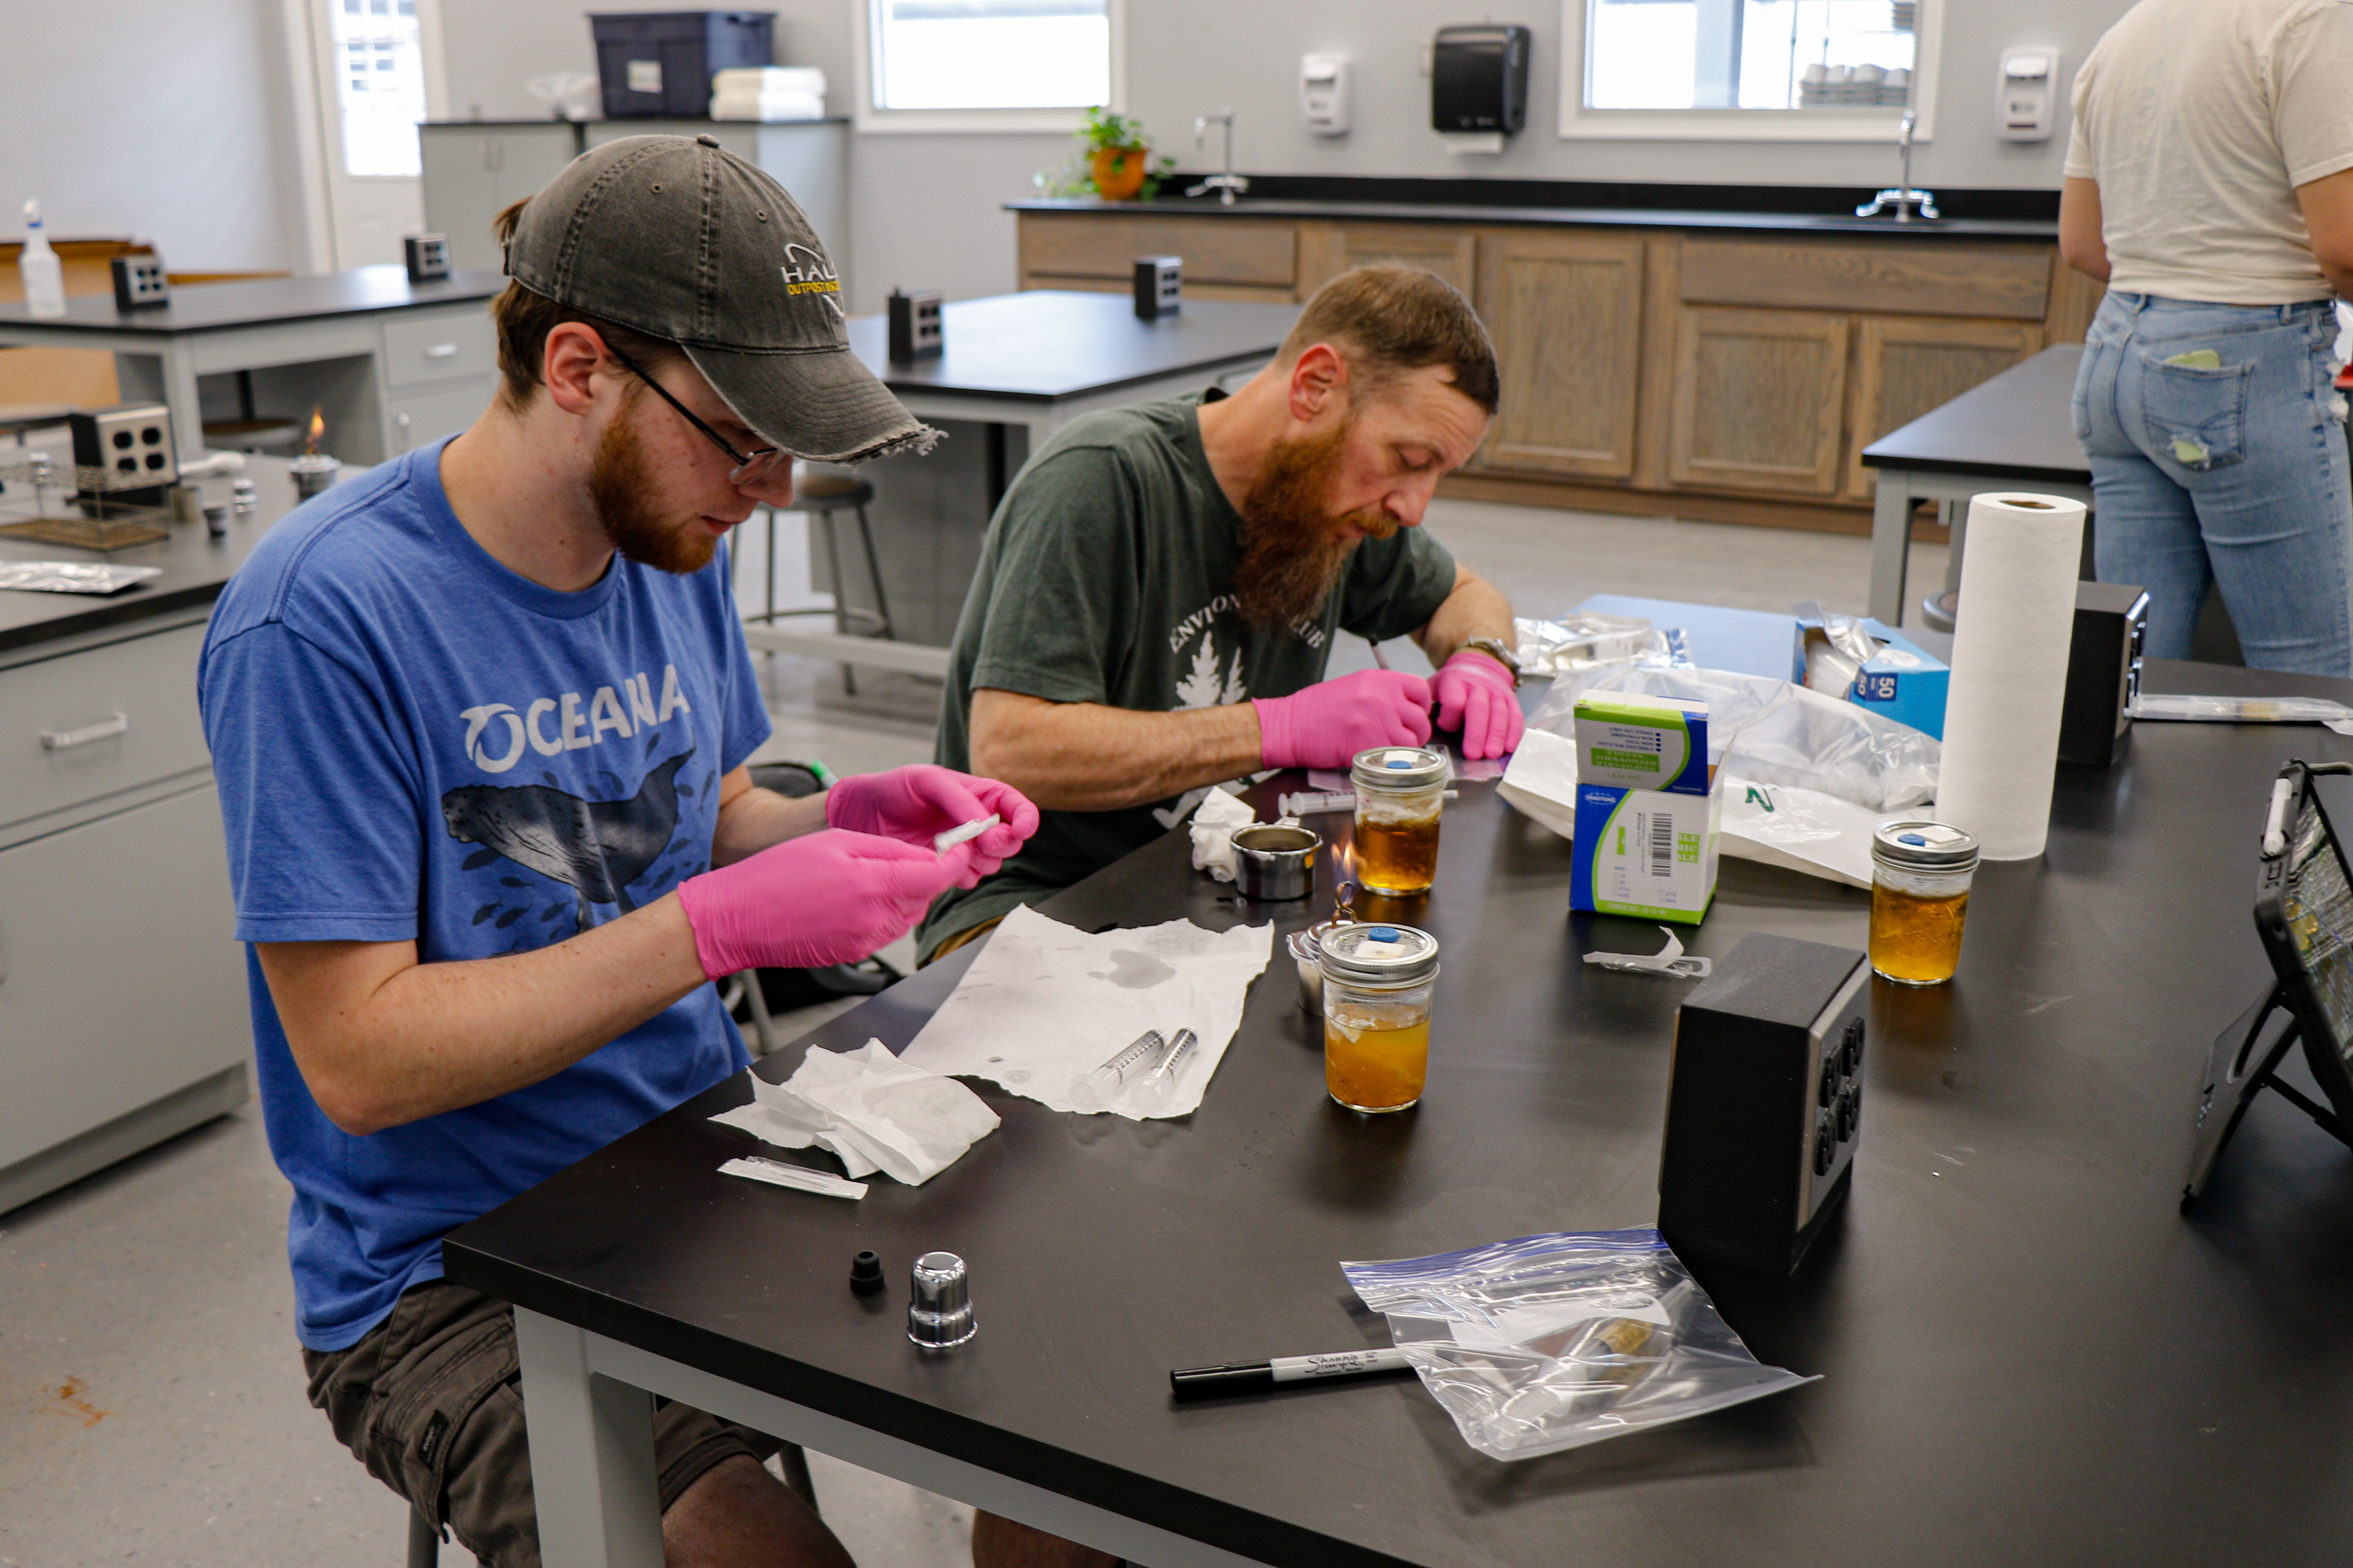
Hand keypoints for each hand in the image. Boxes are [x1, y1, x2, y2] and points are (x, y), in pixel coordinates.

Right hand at [675, 829, 973, 977]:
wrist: (737, 919)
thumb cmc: (777, 874)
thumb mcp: (835, 842)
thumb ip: (887, 848)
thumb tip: (926, 856)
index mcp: (873, 888)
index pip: (938, 877)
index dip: (954, 859)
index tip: (959, 846)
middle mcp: (875, 922)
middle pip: (926, 896)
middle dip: (927, 873)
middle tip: (913, 850)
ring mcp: (866, 943)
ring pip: (908, 914)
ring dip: (906, 893)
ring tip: (874, 871)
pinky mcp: (855, 954)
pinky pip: (886, 929)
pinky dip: (885, 910)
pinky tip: (857, 894)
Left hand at [823, 765, 1037, 876]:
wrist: (859, 816)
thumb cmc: (893, 789)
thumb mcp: (926, 780)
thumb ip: (958, 798)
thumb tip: (984, 822)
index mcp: (979, 796)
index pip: (1017, 808)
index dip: (1026, 819)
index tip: (1022, 829)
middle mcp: (976, 824)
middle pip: (1011, 842)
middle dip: (1002, 843)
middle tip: (982, 841)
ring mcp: (963, 849)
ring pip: (992, 864)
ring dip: (978, 859)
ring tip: (949, 846)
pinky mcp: (947, 870)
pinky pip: (968, 879)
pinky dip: (958, 872)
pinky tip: (937, 860)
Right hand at [1252, 669, 1432, 770]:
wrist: (1289, 726)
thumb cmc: (1317, 709)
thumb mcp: (1354, 686)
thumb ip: (1383, 692)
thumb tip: (1407, 706)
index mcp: (1379, 679)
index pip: (1421, 689)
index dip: (1420, 706)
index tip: (1411, 716)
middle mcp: (1382, 697)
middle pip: (1420, 720)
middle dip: (1414, 733)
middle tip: (1400, 739)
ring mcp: (1377, 721)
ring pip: (1411, 742)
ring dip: (1403, 751)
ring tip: (1385, 751)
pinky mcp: (1368, 746)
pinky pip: (1394, 758)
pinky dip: (1388, 763)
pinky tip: (1374, 759)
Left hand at [1432, 650, 1522, 759]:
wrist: (1479, 665)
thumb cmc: (1453, 684)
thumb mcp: (1434, 686)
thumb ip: (1426, 705)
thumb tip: (1418, 728)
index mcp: (1454, 681)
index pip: (1454, 701)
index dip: (1450, 717)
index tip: (1445, 728)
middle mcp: (1477, 684)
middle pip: (1478, 708)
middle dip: (1476, 733)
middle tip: (1474, 755)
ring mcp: (1496, 691)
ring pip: (1499, 713)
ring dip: (1496, 736)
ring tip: (1492, 755)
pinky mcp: (1511, 698)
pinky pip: (1515, 715)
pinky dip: (1513, 733)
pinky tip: (1509, 748)